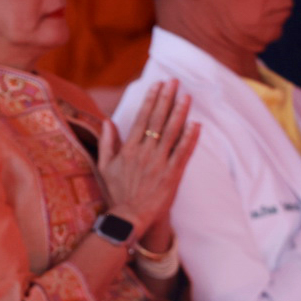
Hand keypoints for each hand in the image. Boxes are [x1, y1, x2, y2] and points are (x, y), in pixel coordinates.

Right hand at [100, 80, 199, 240]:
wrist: (129, 218)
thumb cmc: (116, 194)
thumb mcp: (104, 167)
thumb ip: (106, 143)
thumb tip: (108, 122)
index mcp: (129, 149)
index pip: (142, 118)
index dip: (151, 100)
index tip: (157, 85)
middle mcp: (145, 153)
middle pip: (158, 120)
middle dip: (167, 99)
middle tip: (174, 82)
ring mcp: (159, 164)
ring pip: (172, 133)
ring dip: (180, 113)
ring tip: (186, 97)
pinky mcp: (172, 176)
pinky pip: (183, 153)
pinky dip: (190, 139)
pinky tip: (196, 125)